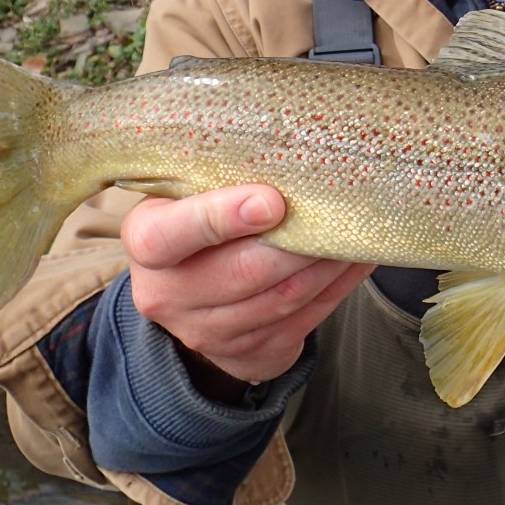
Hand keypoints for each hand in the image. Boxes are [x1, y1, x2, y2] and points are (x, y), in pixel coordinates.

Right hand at [121, 184, 374, 394]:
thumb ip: (221, 175)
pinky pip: (303, 320)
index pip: (169, 234)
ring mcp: (205, 332)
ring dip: (327, 265)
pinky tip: (356, 260)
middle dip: (298, 243)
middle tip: (340, 211)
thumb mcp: (188, 192)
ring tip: (358, 231)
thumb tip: (288, 150)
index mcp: (145, 240)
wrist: (191, 292)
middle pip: (243, 272)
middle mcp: (166, 294)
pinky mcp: (246, 354)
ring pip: (282, 300)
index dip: (220, 218)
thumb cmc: (198, 219)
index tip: (272, 201)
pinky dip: (337, 288)